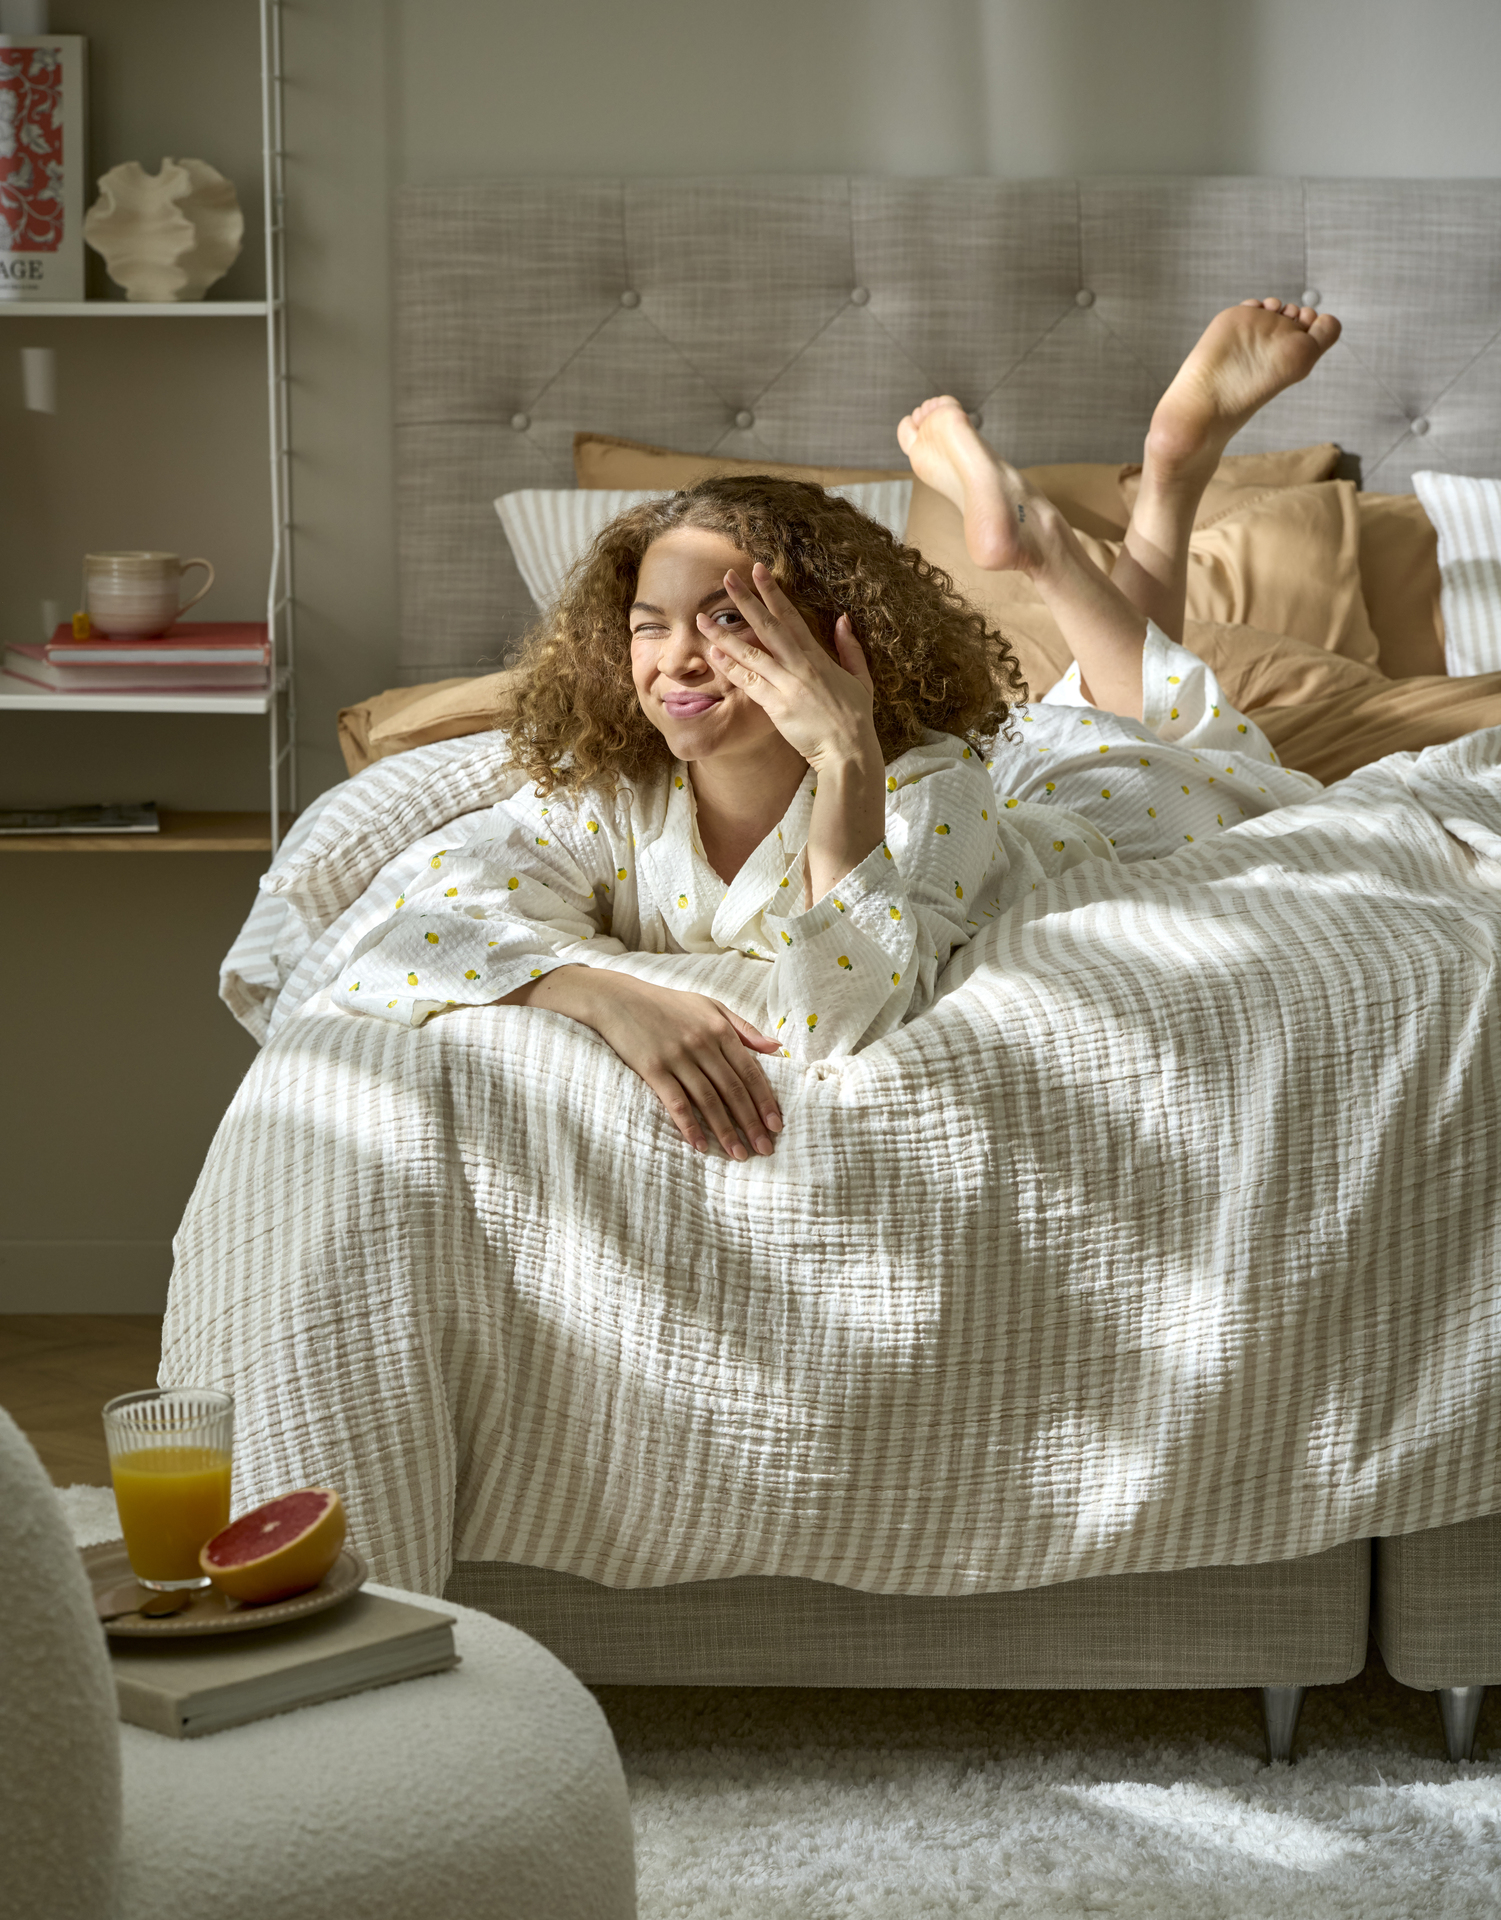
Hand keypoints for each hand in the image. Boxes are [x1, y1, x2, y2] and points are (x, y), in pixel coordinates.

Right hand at [505, 966, 783, 1156]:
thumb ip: (744, 1027)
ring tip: (738, 1155)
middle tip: (765, 1149)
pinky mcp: (653, 1069)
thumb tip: (777, 1047)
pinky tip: (701, 1145)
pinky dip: (690, 1126)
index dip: (765, 1100)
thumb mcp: (710, 1006)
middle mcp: (702, 1043)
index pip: (750, 1071)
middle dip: (751, 1122)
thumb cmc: (667, 1004)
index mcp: (719, 1029)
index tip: (777, 1125)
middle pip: (733, 1090)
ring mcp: (677, 1057)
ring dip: (725, 1131)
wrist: (619, 999)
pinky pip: (676, 1103)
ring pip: (709, 1100)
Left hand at [701, 562, 878, 772]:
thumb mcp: (861, 678)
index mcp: (818, 657)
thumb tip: (843, 619)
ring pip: (750, 653)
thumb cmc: (856, 718)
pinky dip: (731, 668)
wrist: (849, 751)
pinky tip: (713, 653)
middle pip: (768, 626)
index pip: (791, 617)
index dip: (773, 593)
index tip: (758, 571)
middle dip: (746, 600)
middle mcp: (800, 666)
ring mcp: (787, 685)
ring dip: (724, 635)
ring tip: (702, 620)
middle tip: (727, 578)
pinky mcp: (776, 706)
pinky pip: (749, 683)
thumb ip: (850, 648)